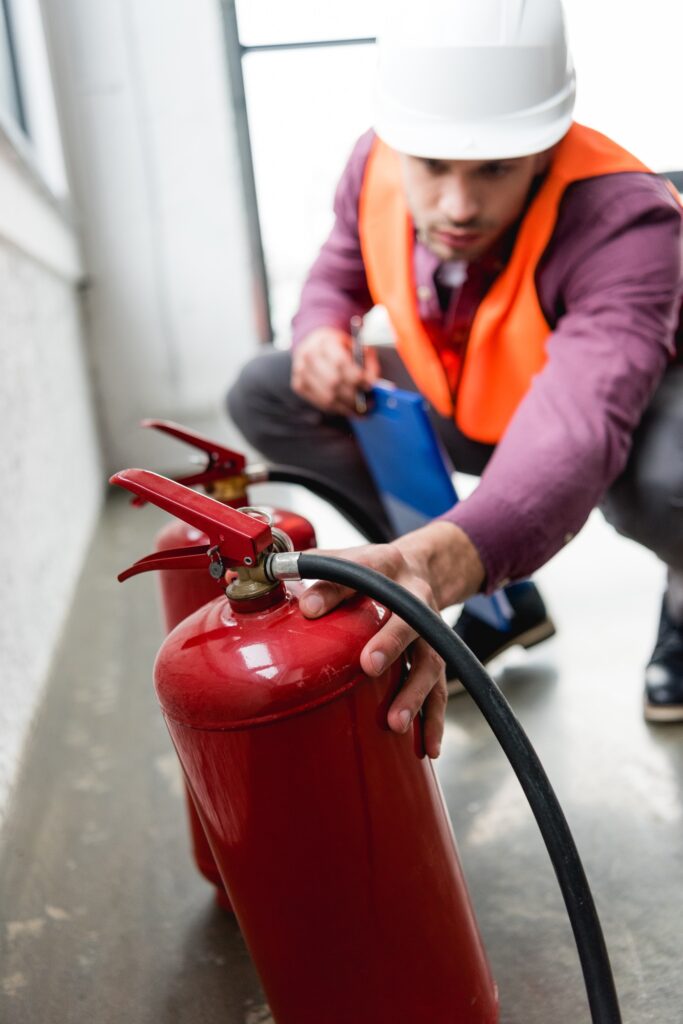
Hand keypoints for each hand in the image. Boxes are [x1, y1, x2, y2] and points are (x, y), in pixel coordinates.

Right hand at [291, 327, 378, 414]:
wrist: (314, 344)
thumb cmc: (340, 348)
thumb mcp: (357, 347)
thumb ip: (368, 364)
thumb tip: (374, 384)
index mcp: (324, 342)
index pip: (340, 362)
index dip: (356, 377)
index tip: (370, 386)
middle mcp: (308, 355)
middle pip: (333, 382)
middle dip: (354, 396)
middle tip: (370, 404)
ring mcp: (300, 371)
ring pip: (327, 397)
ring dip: (347, 407)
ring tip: (362, 412)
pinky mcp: (298, 385)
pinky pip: (320, 403)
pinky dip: (337, 409)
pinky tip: (348, 409)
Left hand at [298, 522, 484, 758]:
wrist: (420, 568)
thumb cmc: (373, 571)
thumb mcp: (346, 560)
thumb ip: (315, 571)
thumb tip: (274, 580)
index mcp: (386, 569)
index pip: (360, 572)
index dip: (334, 591)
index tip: (309, 607)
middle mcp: (416, 599)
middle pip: (409, 621)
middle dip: (391, 643)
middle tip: (368, 665)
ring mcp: (430, 630)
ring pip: (429, 662)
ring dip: (414, 693)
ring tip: (395, 722)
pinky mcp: (436, 656)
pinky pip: (440, 690)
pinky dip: (435, 719)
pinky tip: (427, 747)